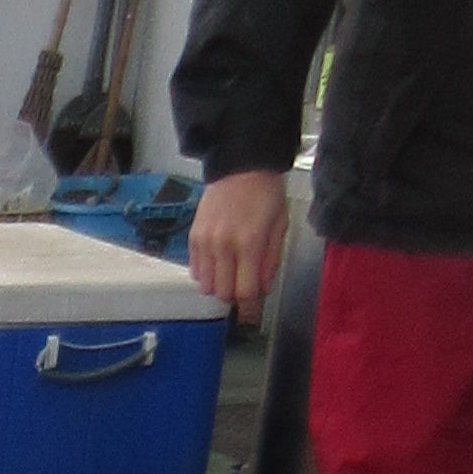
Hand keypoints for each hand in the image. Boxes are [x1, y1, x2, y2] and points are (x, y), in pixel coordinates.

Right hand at [188, 171, 289, 318]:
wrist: (241, 164)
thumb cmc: (265, 191)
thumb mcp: (279, 225)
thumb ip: (270, 260)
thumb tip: (262, 288)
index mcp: (249, 243)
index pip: (245, 291)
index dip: (250, 305)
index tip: (254, 309)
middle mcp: (223, 245)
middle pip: (223, 293)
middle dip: (235, 296)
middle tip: (244, 287)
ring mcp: (205, 242)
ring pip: (207, 286)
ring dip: (220, 285)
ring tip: (230, 274)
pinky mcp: (193, 237)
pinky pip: (195, 270)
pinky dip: (206, 274)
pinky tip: (218, 263)